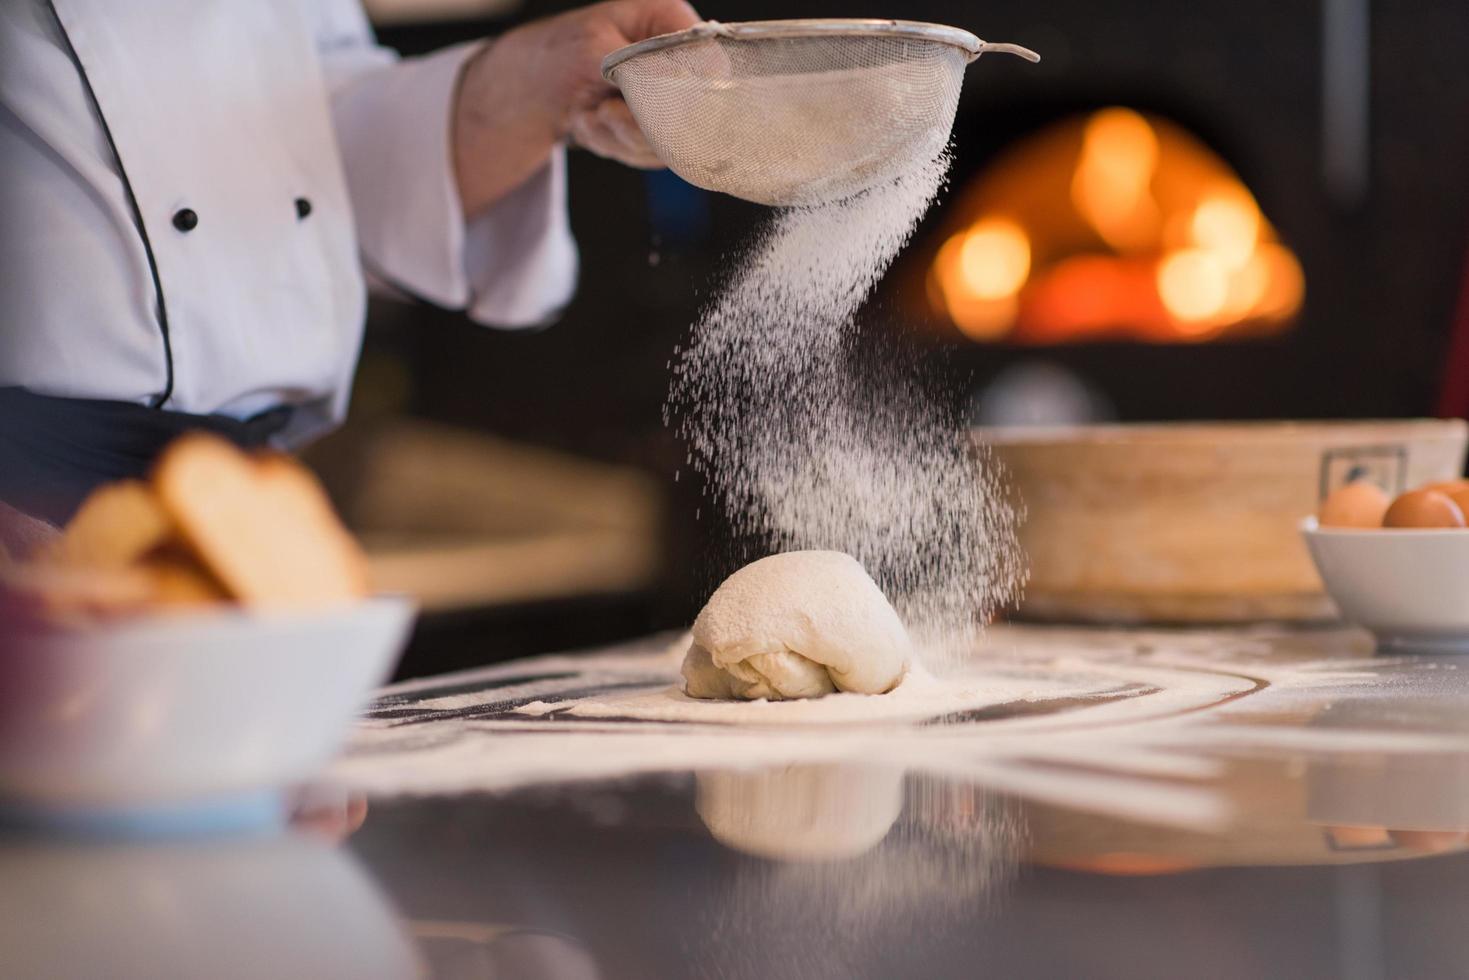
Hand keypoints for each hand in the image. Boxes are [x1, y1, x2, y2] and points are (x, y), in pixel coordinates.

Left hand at [453, 0, 701, 215]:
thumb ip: (641, 67)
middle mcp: (683, 62)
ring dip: (618, 136)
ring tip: (590, 114)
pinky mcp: (662, 132)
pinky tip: (592, 123)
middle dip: (638, 123)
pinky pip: (647, 155)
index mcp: (673, 23)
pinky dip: (612, 145)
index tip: (646, 106)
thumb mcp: (595, 48)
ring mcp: (676, 101)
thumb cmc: (563, 50)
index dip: (687, 96)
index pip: (712, 68)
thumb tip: (681, 85)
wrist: (538, 83)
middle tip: (604, 112)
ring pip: (668, 142)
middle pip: (694, 114)